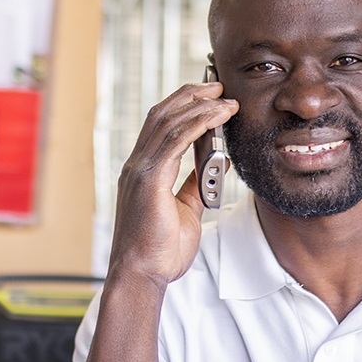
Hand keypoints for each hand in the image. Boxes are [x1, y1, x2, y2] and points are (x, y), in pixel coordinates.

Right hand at [109, 81, 237, 291]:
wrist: (141, 275)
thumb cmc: (160, 250)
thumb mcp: (185, 210)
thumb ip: (195, 185)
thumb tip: (214, 164)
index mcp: (143, 171)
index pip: (160, 125)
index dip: (184, 105)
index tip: (209, 96)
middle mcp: (137, 165)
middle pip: (162, 114)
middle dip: (191, 96)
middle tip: (219, 86)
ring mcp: (140, 171)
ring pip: (169, 122)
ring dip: (200, 106)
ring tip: (224, 98)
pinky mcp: (149, 181)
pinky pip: (175, 141)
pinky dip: (197, 124)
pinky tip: (216, 116)